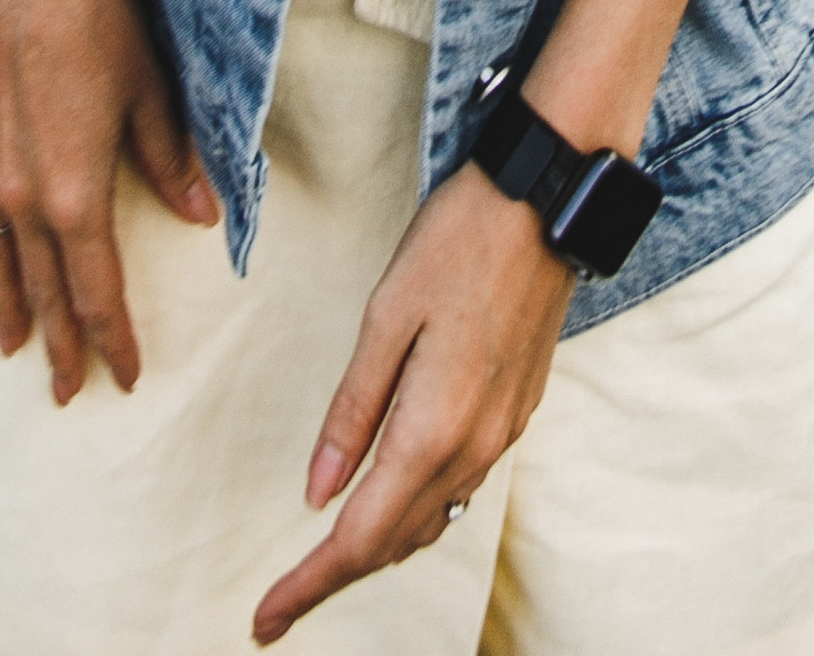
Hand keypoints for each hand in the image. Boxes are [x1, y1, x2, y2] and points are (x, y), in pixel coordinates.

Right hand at [0, 0, 217, 401]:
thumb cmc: (98, 23)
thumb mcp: (152, 92)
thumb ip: (171, 161)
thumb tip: (201, 217)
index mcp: (75, 195)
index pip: (97, 291)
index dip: (113, 339)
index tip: (126, 378)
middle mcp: (23, 198)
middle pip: (44, 293)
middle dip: (61, 346)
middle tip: (68, 394)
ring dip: (11, 312)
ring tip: (19, 350)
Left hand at [251, 165, 574, 643]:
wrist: (548, 200)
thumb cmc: (458, 242)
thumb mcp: (387, 316)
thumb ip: (352, 411)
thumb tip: (318, 493)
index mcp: (433, 427)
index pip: (360, 537)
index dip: (309, 586)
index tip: (265, 620)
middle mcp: (475, 445)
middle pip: (397, 542)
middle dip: (335, 577)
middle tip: (281, 602)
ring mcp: (504, 431)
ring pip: (433, 519)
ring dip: (379, 548)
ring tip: (325, 562)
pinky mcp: (519, 410)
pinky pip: (461, 486)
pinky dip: (418, 511)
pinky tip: (392, 498)